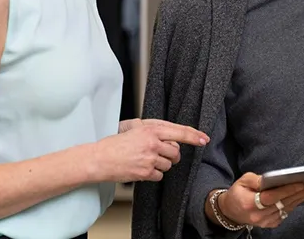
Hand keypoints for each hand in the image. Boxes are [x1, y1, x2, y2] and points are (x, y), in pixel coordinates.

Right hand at [92, 119, 208, 182]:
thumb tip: (173, 137)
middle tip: (158, 153)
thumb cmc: (115, 143)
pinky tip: (141, 168)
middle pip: (176, 152)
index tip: (205, 139)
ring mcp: (149, 159)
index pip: (180, 132)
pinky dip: (154, 174)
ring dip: (161, 165)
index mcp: (151, 129)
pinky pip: (160, 176)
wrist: (99, 159)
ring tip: (145, 160)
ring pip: (168, 165)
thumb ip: (154, 130)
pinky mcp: (145, 172)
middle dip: (172, 155)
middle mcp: (153, 143)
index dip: (195, 136)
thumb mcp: (135, 128)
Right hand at [210, 173, 303, 228]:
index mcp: (250, 203)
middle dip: (301, 193)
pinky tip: (303, 196)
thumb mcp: (243, 180)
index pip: (272, 197)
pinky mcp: (270, 224)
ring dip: (301, 199)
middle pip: (283, 203)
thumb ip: (257, 179)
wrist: (231, 211)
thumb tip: (273, 178)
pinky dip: (294, 204)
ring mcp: (265, 222)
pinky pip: (285, 213)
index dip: (287, 190)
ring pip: (286, 209)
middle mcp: (258, 216)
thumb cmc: (238, 192)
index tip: (301, 183)